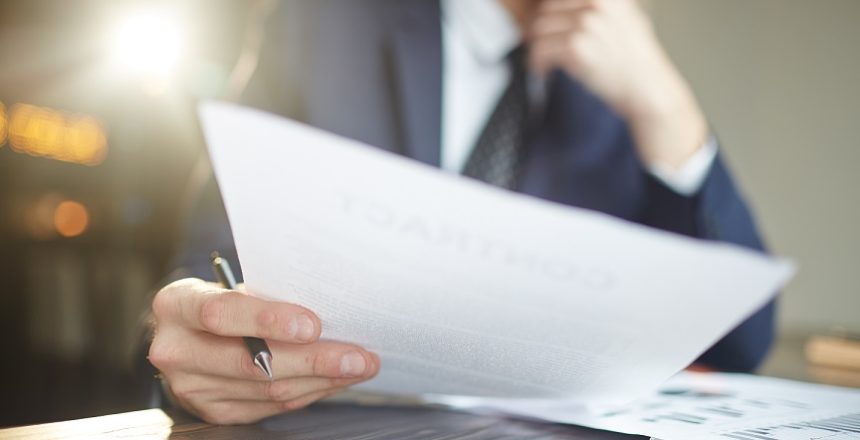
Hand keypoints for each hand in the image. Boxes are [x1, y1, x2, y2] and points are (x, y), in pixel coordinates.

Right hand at [148, 278, 379, 424]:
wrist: (185, 335)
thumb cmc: (222, 300)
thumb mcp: (230, 286)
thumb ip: (266, 295)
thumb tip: (331, 306)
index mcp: (176, 305)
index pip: (222, 313)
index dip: (269, 320)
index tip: (313, 324)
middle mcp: (176, 350)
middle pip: (251, 362)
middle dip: (313, 360)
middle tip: (357, 355)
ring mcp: (191, 387)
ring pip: (268, 388)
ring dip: (322, 379)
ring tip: (358, 366)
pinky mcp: (213, 411)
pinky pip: (271, 405)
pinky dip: (309, 392)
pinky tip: (334, 380)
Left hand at [527, 0, 707, 169]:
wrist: (647, 87)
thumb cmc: (636, 58)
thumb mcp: (627, 18)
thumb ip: (602, 8)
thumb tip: (566, 9)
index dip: (548, 15)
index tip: (545, 30)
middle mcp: (596, 4)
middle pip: (545, 12)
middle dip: (538, 32)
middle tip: (540, 49)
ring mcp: (586, 24)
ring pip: (538, 31)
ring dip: (536, 49)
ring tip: (543, 63)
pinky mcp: (576, 48)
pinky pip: (540, 51)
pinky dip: (538, 63)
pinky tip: (544, 72)